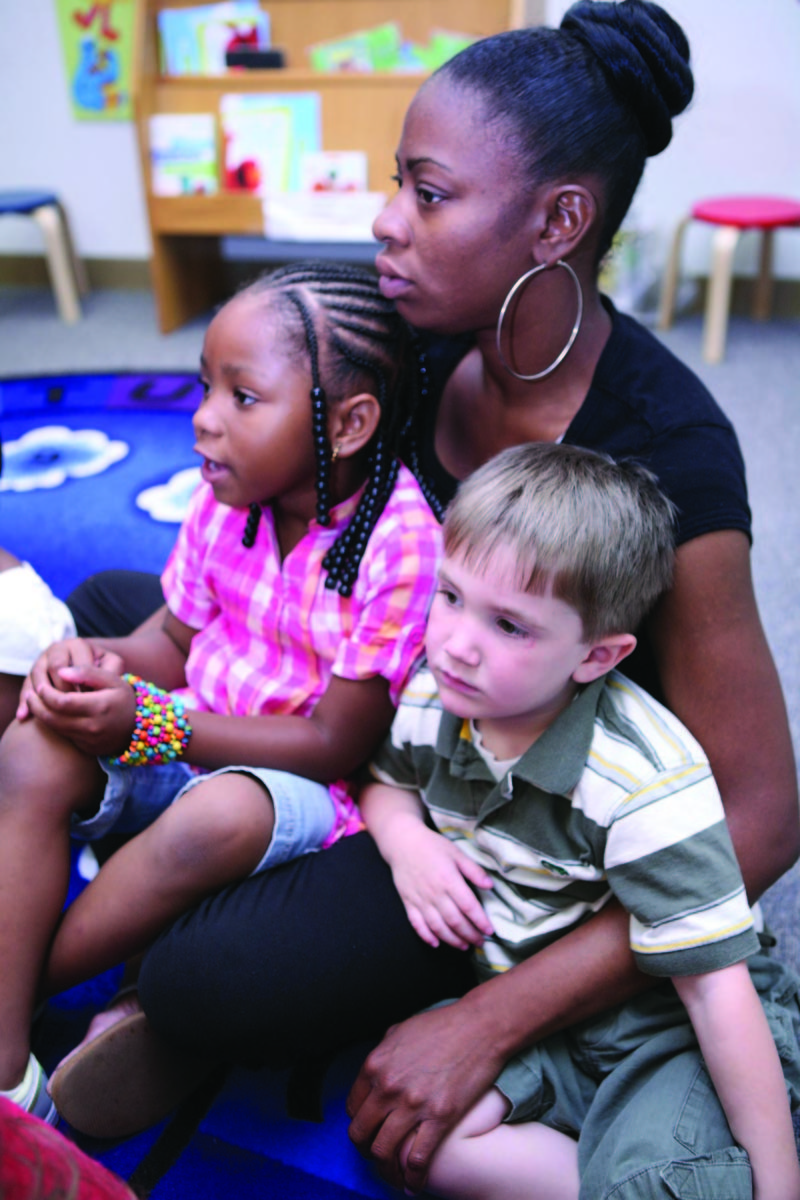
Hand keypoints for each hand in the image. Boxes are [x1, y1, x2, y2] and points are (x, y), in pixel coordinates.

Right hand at [17, 637, 122, 718]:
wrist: (87, 672)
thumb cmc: (103, 672)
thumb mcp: (111, 668)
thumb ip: (111, 671)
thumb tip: (107, 680)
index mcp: (78, 645)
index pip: (76, 664)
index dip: (81, 685)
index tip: (88, 702)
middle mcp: (57, 648)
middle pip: (55, 669)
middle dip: (62, 690)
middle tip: (71, 710)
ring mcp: (42, 659)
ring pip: (37, 677)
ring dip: (42, 697)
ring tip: (50, 715)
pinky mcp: (31, 673)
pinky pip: (25, 687)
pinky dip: (24, 703)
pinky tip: (24, 717)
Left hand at [20, 665, 135, 756]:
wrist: (137, 727)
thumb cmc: (122, 698)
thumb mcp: (112, 679)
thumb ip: (88, 672)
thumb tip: (61, 671)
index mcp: (100, 707)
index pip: (62, 702)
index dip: (47, 693)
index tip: (41, 684)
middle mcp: (92, 726)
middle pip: (53, 717)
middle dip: (37, 704)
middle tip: (31, 692)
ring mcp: (88, 739)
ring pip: (54, 727)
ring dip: (40, 713)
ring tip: (34, 700)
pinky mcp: (84, 747)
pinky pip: (62, 734)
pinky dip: (51, 722)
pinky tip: (48, 710)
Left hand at [347, 1000, 506, 1193]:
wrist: (480, 1026)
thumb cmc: (443, 1025)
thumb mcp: (400, 1031)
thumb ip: (383, 1053)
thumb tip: (376, 1072)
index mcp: (375, 1065)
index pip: (352, 1108)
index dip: (359, 1122)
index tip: (368, 1130)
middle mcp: (388, 1086)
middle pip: (361, 1133)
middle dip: (366, 1149)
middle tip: (376, 1155)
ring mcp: (413, 1104)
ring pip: (383, 1151)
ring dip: (385, 1168)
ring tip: (392, 1174)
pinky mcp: (439, 1117)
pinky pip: (417, 1158)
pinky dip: (412, 1177)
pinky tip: (414, 1184)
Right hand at [387, 822, 493, 949]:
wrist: (402, 842)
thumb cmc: (432, 846)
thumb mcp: (456, 853)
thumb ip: (473, 870)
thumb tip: (490, 885)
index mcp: (449, 880)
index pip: (468, 906)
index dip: (480, 921)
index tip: (490, 931)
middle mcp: (434, 893)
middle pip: (455, 921)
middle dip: (470, 934)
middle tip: (480, 942)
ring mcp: (420, 899)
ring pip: (438, 927)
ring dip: (452, 940)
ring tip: (464, 946)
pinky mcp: (408, 902)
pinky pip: (417, 924)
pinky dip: (426, 936)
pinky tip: (436, 943)